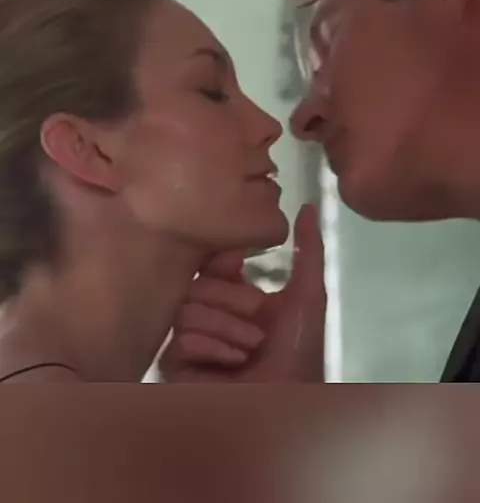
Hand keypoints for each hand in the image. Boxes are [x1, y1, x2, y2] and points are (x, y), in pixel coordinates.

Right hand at [160, 204, 325, 382]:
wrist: (288, 402)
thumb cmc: (300, 352)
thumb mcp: (308, 295)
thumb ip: (309, 249)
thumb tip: (310, 205)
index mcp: (232, 294)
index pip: (211, 261)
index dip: (223, 259)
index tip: (240, 262)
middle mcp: (206, 311)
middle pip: (198, 283)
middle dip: (233, 302)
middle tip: (259, 320)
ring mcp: (188, 338)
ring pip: (188, 310)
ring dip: (227, 329)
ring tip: (250, 349)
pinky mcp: (174, 365)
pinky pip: (180, 341)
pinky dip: (213, 349)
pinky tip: (232, 364)